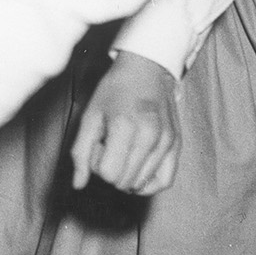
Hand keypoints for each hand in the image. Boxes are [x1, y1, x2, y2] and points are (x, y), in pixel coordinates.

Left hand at [68, 51, 181, 194]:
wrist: (147, 69)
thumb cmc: (115, 91)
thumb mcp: (90, 116)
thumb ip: (81, 152)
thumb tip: (78, 185)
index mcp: (124, 127)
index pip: (107, 173)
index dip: (96, 164)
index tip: (98, 145)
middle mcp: (149, 136)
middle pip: (123, 181)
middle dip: (110, 170)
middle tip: (110, 147)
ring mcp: (166, 142)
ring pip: (141, 184)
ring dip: (127, 174)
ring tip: (125, 151)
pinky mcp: (177, 145)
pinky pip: (165, 181)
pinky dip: (149, 184)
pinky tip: (138, 171)